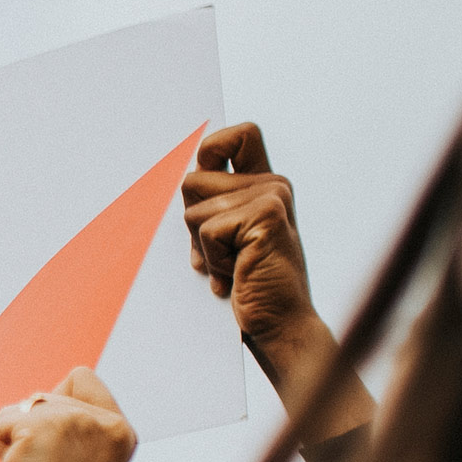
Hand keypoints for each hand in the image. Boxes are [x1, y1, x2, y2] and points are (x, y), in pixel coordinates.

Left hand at [0, 367, 136, 461]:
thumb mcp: (85, 461)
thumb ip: (75, 426)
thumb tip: (35, 399)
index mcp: (120, 429)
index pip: (81, 377)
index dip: (57, 403)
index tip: (60, 445)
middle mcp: (103, 419)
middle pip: (44, 394)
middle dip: (33, 428)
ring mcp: (73, 419)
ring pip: (20, 407)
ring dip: (16, 439)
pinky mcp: (40, 425)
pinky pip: (0, 424)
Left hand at [182, 123, 313, 348]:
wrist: (281, 326)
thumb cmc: (250, 288)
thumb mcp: (227, 241)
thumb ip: (214, 208)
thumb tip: (180, 181)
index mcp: (265, 186)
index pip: (239, 135)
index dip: (210, 150)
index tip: (204, 194)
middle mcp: (273, 184)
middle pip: (193, 181)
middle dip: (193, 225)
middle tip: (222, 256)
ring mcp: (272, 196)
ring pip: (194, 210)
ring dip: (203, 248)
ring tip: (234, 267)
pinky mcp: (266, 215)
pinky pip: (207, 229)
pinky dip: (212, 259)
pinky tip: (237, 274)